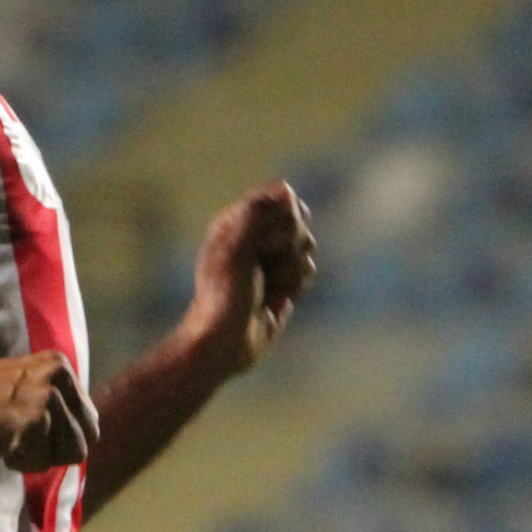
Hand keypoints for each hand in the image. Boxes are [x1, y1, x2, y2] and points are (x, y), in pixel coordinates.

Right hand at [0, 351, 97, 471]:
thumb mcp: (27, 385)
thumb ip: (58, 402)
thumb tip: (87, 432)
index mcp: (60, 366)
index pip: (89, 422)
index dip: (62, 437)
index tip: (31, 429)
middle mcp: (58, 378)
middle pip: (84, 441)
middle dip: (55, 450)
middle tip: (22, 437)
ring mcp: (45, 400)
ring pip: (69, 455)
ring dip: (38, 456)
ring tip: (10, 438)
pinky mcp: (31, 424)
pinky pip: (41, 464)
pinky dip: (18, 462)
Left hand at [182, 180, 316, 378]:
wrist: (226, 341)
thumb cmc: (223, 294)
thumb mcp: (236, 250)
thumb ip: (258, 215)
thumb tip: (286, 190)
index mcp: (236, 221)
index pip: (280, 197)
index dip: (284, 216)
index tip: (268, 238)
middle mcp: (254, 235)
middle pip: (297, 221)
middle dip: (288, 245)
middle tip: (263, 265)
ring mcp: (270, 257)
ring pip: (306, 247)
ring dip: (290, 270)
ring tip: (266, 287)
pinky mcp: (283, 280)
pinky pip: (307, 269)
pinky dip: (294, 284)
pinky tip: (275, 299)